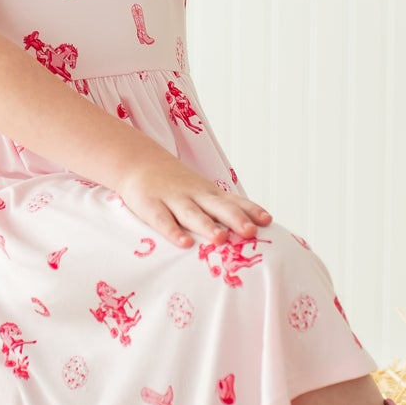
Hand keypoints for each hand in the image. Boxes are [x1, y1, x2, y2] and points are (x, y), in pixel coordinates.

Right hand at [113, 152, 272, 250]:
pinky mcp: (151, 206)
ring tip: (221, 237)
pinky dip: (173, 232)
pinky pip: (163, 221)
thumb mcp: (201, 192)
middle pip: (218, 207)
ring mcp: (173, 200)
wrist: (138, 161)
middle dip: (236, 219)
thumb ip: (222, 209)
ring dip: (207, 226)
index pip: (234, 201)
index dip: (250, 210)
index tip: (267, 220)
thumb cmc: (176, 184)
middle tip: (251, 232)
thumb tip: (252, 230)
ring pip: (193, 214)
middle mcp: (195, 195)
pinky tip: (184, 244)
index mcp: (209, 194)